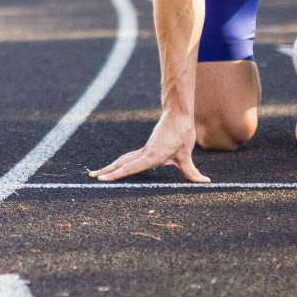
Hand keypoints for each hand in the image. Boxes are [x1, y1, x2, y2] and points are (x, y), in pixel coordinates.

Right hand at [91, 110, 208, 182]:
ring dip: (111, 167)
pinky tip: (119, 167)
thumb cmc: (181, 133)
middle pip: (121, 163)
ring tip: (98, 173)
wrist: (178, 115)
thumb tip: (204, 181)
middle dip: (106, 171)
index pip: (130, 167)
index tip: (102, 179)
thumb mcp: (186, 154)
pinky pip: (131, 157)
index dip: (116, 174)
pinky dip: (122, 164)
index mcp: (151, 156)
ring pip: (124, 160)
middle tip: (92, 177)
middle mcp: (145, 153)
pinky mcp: (147, 148)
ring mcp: (144, 150)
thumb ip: (192, 171)